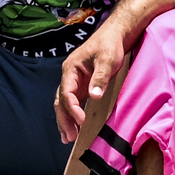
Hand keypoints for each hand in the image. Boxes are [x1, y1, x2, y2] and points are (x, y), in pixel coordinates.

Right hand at [55, 15, 135, 132]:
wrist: (114, 36)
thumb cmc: (109, 45)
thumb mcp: (106, 59)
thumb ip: (100, 77)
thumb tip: (94, 97)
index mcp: (70, 69)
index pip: (66, 92)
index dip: (72, 108)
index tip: (81, 120)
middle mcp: (69, 77)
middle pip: (61, 101)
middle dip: (64, 119)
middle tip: (70, 137)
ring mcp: (75, 82)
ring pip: (64, 104)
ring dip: (66, 120)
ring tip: (68, 138)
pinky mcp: (82, 87)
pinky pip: (73, 103)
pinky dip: (73, 116)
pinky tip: (76, 128)